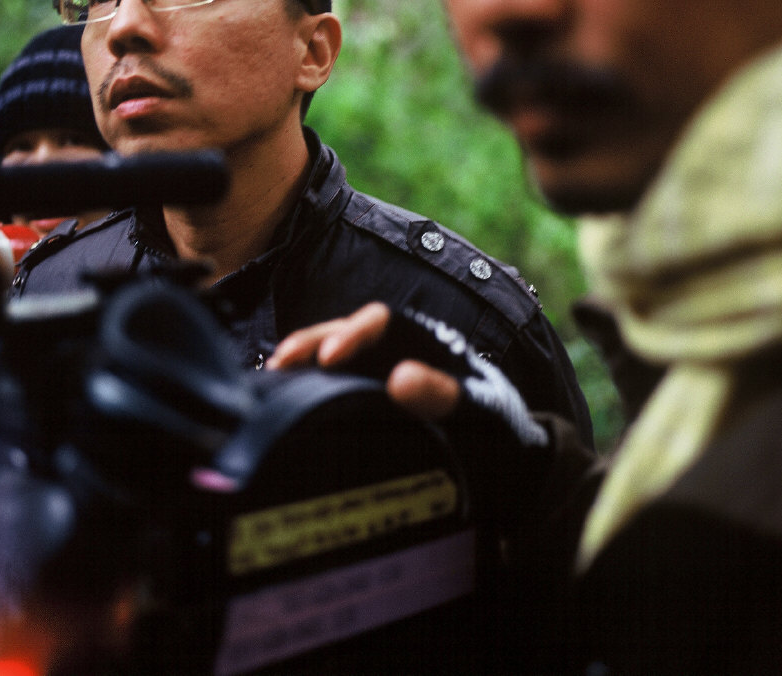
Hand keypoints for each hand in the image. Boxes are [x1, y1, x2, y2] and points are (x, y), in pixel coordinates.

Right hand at [275, 304, 558, 524]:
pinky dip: (307, 390)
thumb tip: (400, 378)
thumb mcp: (482, 408)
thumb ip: (445, 393)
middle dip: (311, 342)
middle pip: (345, 333)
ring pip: (333, 358)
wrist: (510, 461)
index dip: (353, 333)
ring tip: (272, 380)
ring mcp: (379, 376)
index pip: (382, 320)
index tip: (331, 358)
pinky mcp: (367, 404)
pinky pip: (334, 389)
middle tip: (282, 363)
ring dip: (302, 365)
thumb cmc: (500, 426)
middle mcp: (397, 351)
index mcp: (424, 339)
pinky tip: (283, 403)